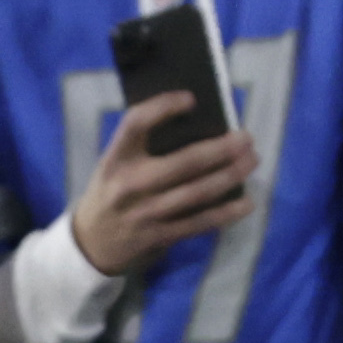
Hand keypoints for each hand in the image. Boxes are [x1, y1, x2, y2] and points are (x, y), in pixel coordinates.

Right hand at [62, 94, 259, 278]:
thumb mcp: (113, 164)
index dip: (163, 107)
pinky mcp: (160, 236)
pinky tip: (246, 203)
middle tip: (246, 138)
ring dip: (230, 176)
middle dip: (221, 149)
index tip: (191, 99)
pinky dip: (225, 213)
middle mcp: (131, 183)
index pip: (136, 123)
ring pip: (197, 192)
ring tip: (252, 161)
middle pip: (184, 162)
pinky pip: (199, 222)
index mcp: (116, 158)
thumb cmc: (110, 193)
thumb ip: (142, 147)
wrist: (90, 244)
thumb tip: (194, 124)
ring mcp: (147, 212)